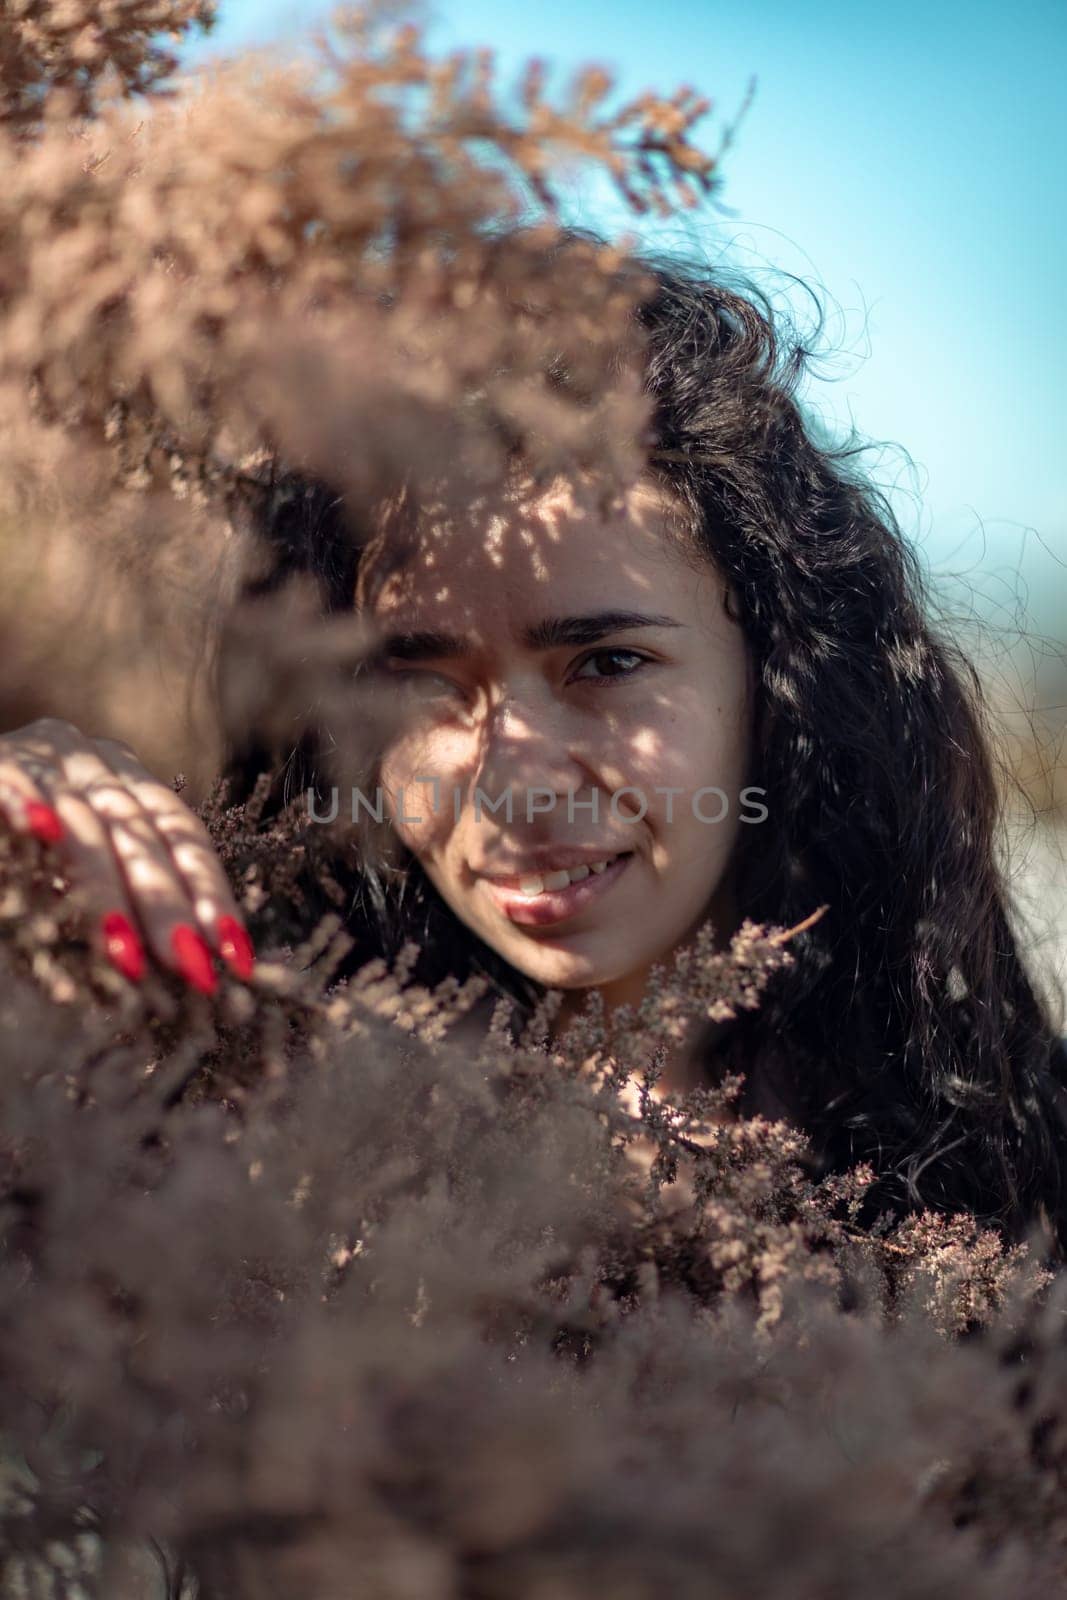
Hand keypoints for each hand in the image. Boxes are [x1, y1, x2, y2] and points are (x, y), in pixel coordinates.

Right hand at [0, 717, 253, 992]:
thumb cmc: (25, 842)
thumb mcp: (76, 865)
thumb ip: (123, 898)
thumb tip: (190, 962)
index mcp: (124, 780)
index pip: (182, 833)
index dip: (210, 892)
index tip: (235, 953)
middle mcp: (91, 761)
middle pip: (140, 835)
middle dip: (167, 905)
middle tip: (191, 965)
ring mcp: (41, 758)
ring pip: (84, 821)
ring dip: (105, 888)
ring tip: (128, 953)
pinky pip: (12, 780)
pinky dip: (24, 803)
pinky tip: (41, 830)